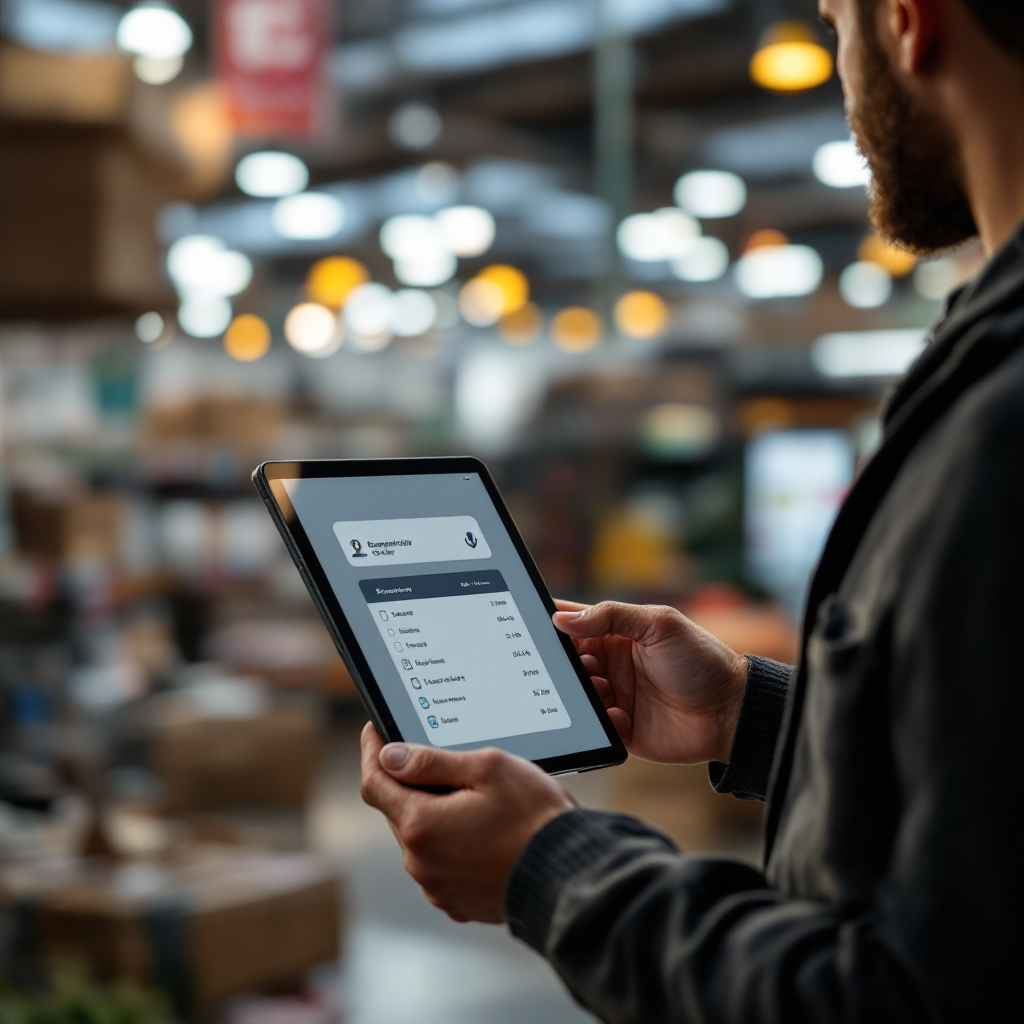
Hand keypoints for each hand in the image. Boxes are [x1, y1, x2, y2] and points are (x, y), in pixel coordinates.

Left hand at [360, 722, 575, 922]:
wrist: (570, 874)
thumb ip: (431, 761)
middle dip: (409, 782)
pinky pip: (441, 864)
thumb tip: (390, 756)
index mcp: (421, 826)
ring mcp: (439, 886)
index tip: (375, 732)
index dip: (372, 752)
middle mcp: (421, 863)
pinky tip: (480, 829)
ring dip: (433, 813)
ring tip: (471, 795)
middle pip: (397, 810)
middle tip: (436, 757)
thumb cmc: (535, 819)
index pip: (375, 783)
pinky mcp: (459, 901)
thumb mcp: (486, 769)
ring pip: (421, 838)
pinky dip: (450, 842)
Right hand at [553, 600, 747, 763]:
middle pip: (567, 662)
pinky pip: (595, 726)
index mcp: (616, 634)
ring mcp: (614, 696)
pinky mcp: (620, 729)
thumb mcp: (659, 624)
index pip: (574, 623)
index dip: (553, 622)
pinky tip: (622, 714)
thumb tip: (562, 619)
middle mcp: (610, 664)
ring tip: (604, 688)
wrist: (731, 711)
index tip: (536, 626)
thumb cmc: (702, 660)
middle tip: (584, 665)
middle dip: (565, 664)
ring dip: (583, 692)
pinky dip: (601, 720)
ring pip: (576, 695)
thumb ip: (612, 616)